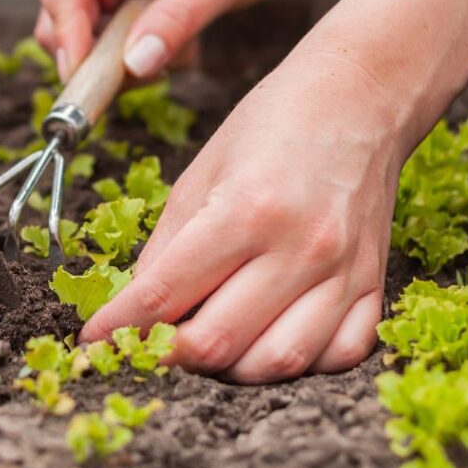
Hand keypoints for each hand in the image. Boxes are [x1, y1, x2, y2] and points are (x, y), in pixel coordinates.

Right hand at [29, 0, 303, 80]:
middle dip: (87, 54)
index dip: (62, 23)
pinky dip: (134, 61)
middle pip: (55, 11)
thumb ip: (179, 19)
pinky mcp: (120, 2)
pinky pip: (106, 43)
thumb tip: (132, 65)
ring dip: (116, 63)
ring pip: (77, 35)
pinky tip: (176, 47)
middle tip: (141, 74)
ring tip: (174, 54)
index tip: (86, 67)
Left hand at [80, 47, 405, 381]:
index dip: (119, 327)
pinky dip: (296, 363)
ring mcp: (345, 272)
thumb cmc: (273, 123)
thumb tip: (137, 305)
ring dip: (229, 370)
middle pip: (217, 342)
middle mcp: (299, 248)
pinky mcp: (375, 283)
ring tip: (203, 348)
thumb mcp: (201, 171)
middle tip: (144, 347)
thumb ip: (167, 243)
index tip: (92, 341)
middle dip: (166, 356)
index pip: (164, 294)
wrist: (359, 97)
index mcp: (244, 209)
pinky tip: (267, 342)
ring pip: (278, 363)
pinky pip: (340, 356)